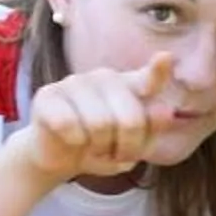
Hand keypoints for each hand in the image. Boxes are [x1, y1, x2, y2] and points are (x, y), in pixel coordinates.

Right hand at [21, 55, 173, 180]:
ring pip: (99, 125)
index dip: (158, 71)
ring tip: (93, 149)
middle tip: (116, 154)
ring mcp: (75, 82)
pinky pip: (69, 127)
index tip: (166, 58)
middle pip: (130, 120)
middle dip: (126, 148)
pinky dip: (74, 144)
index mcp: (130, 86)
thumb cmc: (101, 148)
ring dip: (98, 149)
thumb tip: (166, 111)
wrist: (58, 157)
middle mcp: (104, 78)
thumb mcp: (132, 146)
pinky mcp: (48, 95)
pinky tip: (70, 141)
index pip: (150, 78)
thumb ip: (151, 129)